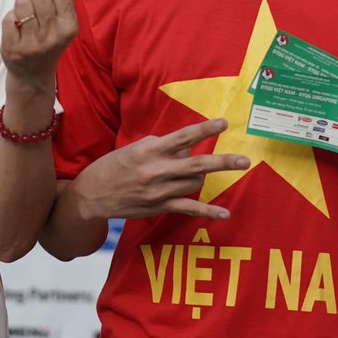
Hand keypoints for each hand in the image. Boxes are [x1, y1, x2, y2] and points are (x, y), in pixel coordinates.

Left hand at [0, 0, 76, 84]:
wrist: (34, 76)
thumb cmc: (48, 35)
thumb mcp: (60, 13)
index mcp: (70, 24)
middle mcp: (54, 35)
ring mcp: (34, 45)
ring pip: (20, 4)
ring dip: (20, 5)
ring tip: (25, 17)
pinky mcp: (14, 51)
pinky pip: (7, 19)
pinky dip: (9, 19)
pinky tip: (16, 29)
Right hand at [68, 118, 250, 221]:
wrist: (93, 195)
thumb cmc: (113, 166)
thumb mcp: (134, 149)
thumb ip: (160, 146)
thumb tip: (184, 147)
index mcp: (149, 150)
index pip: (182, 137)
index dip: (204, 130)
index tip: (223, 123)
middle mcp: (156, 170)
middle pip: (196, 164)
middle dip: (223, 162)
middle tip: (244, 160)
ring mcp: (159, 191)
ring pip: (194, 182)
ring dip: (198, 175)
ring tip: (184, 172)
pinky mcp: (160, 207)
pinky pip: (189, 208)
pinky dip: (208, 211)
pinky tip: (225, 214)